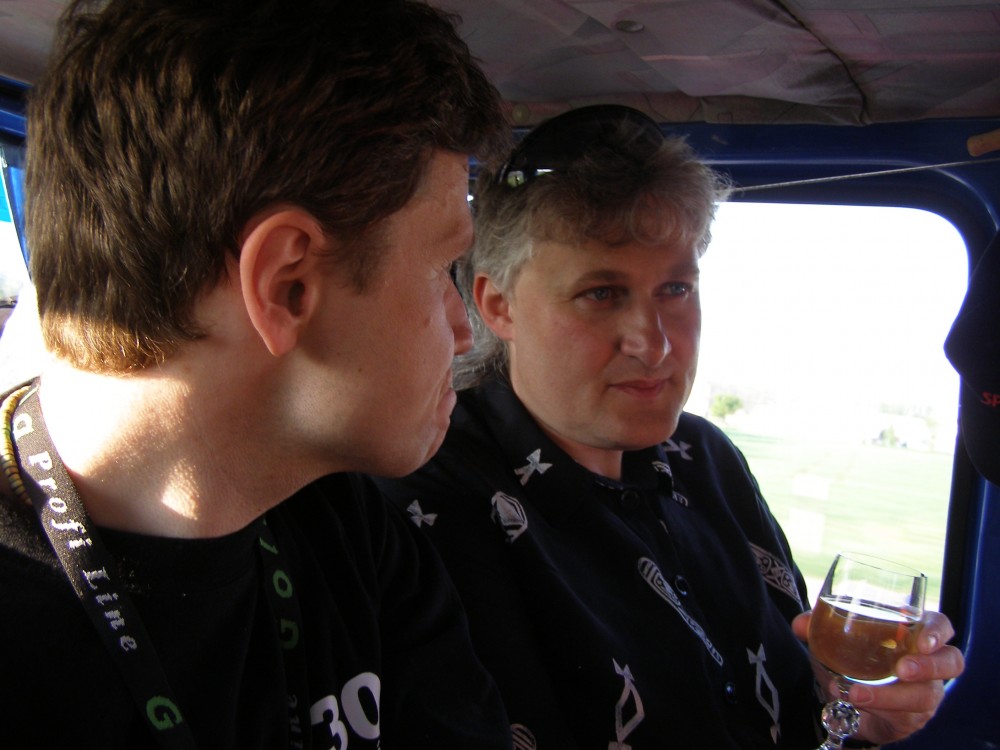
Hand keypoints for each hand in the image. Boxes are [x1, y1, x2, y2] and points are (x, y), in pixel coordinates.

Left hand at [792, 610, 964, 744]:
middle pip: (950, 662)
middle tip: (902, 669)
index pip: (941, 626)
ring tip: (858, 694)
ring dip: (893, 696)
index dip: (936, 632)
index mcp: (916, 633)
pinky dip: (879, 710)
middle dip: (929, 666)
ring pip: (926, 696)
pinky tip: (857, 705)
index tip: (922, 639)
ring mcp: (925, 692)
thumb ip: (819, 626)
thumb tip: (801, 624)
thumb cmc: (855, 655)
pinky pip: (905, 717)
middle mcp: (929, 663)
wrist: (851, 695)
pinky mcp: (912, 717)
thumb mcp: (837, 637)